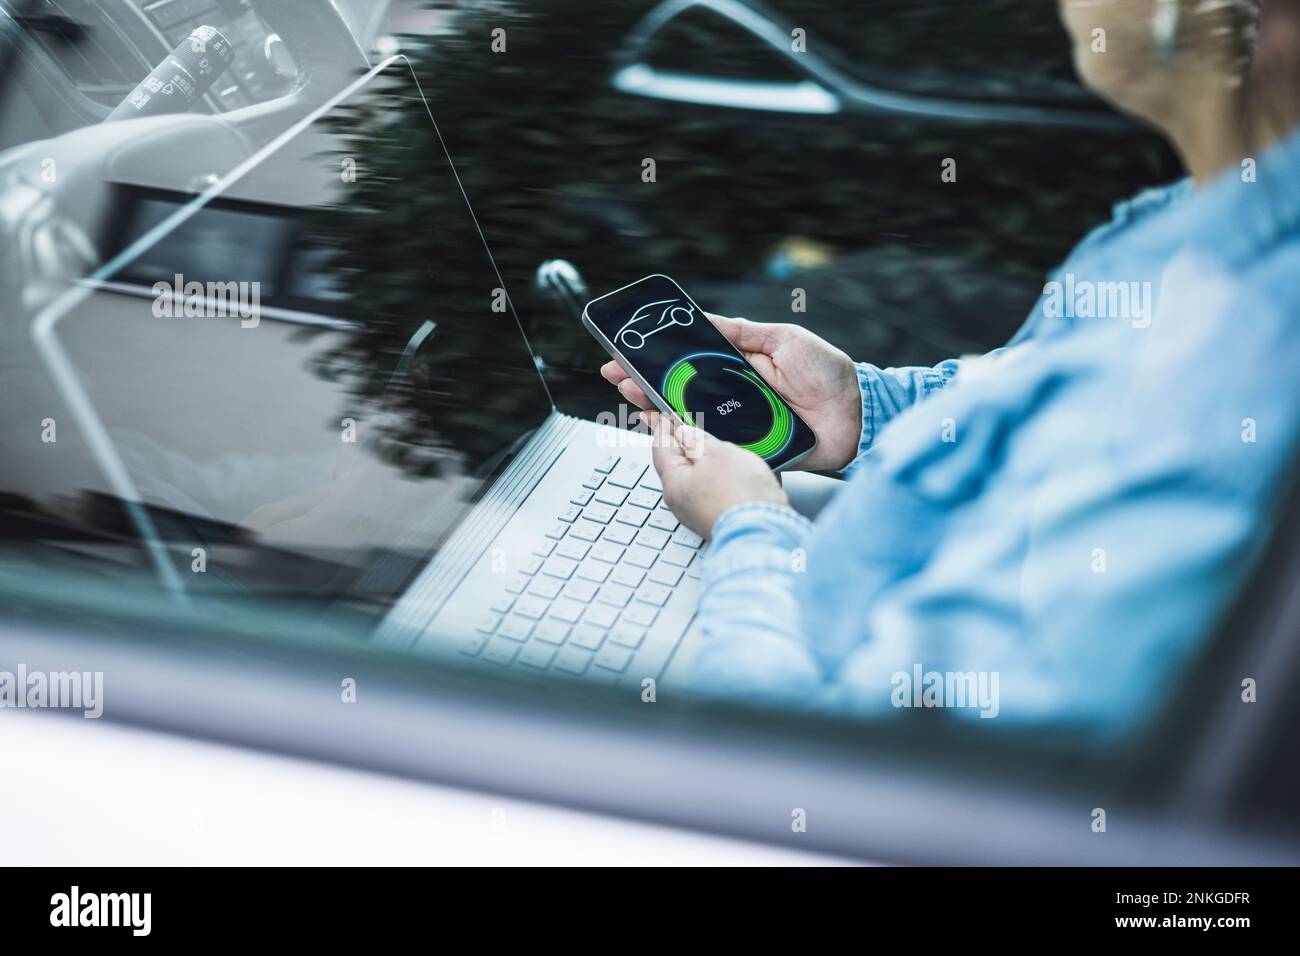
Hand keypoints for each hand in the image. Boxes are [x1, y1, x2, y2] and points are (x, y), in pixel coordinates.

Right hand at [601, 313, 860, 470]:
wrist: (860, 414)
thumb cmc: (829, 373)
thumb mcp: (784, 339)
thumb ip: (743, 332)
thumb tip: (704, 319)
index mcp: (740, 366)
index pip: (690, 361)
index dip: (659, 357)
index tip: (630, 352)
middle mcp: (735, 395)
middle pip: (681, 390)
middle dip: (646, 381)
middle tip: (617, 375)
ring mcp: (740, 423)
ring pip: (691, 418)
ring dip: (658, 408)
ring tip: (631, 396)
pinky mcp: (750, 448)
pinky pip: (714, 444)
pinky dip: (688, 439)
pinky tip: (663, 429)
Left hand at [649, 411, 790, 538]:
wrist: (765, 531)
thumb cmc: (741, 497)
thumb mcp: (718, 453)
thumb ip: (698, 440)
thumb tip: (684, 433)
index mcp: (674, 482)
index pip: (661, 447)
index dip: (663, 427)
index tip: (663, 414)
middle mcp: (681, 501)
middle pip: (678, 464)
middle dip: (685, 444)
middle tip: (689, 426)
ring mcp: (699, 512)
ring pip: (698, 478)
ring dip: (706, 462)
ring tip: (719, 449)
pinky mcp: (718, 518)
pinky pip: (713, 491)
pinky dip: (718, 478)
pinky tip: (733, 473)